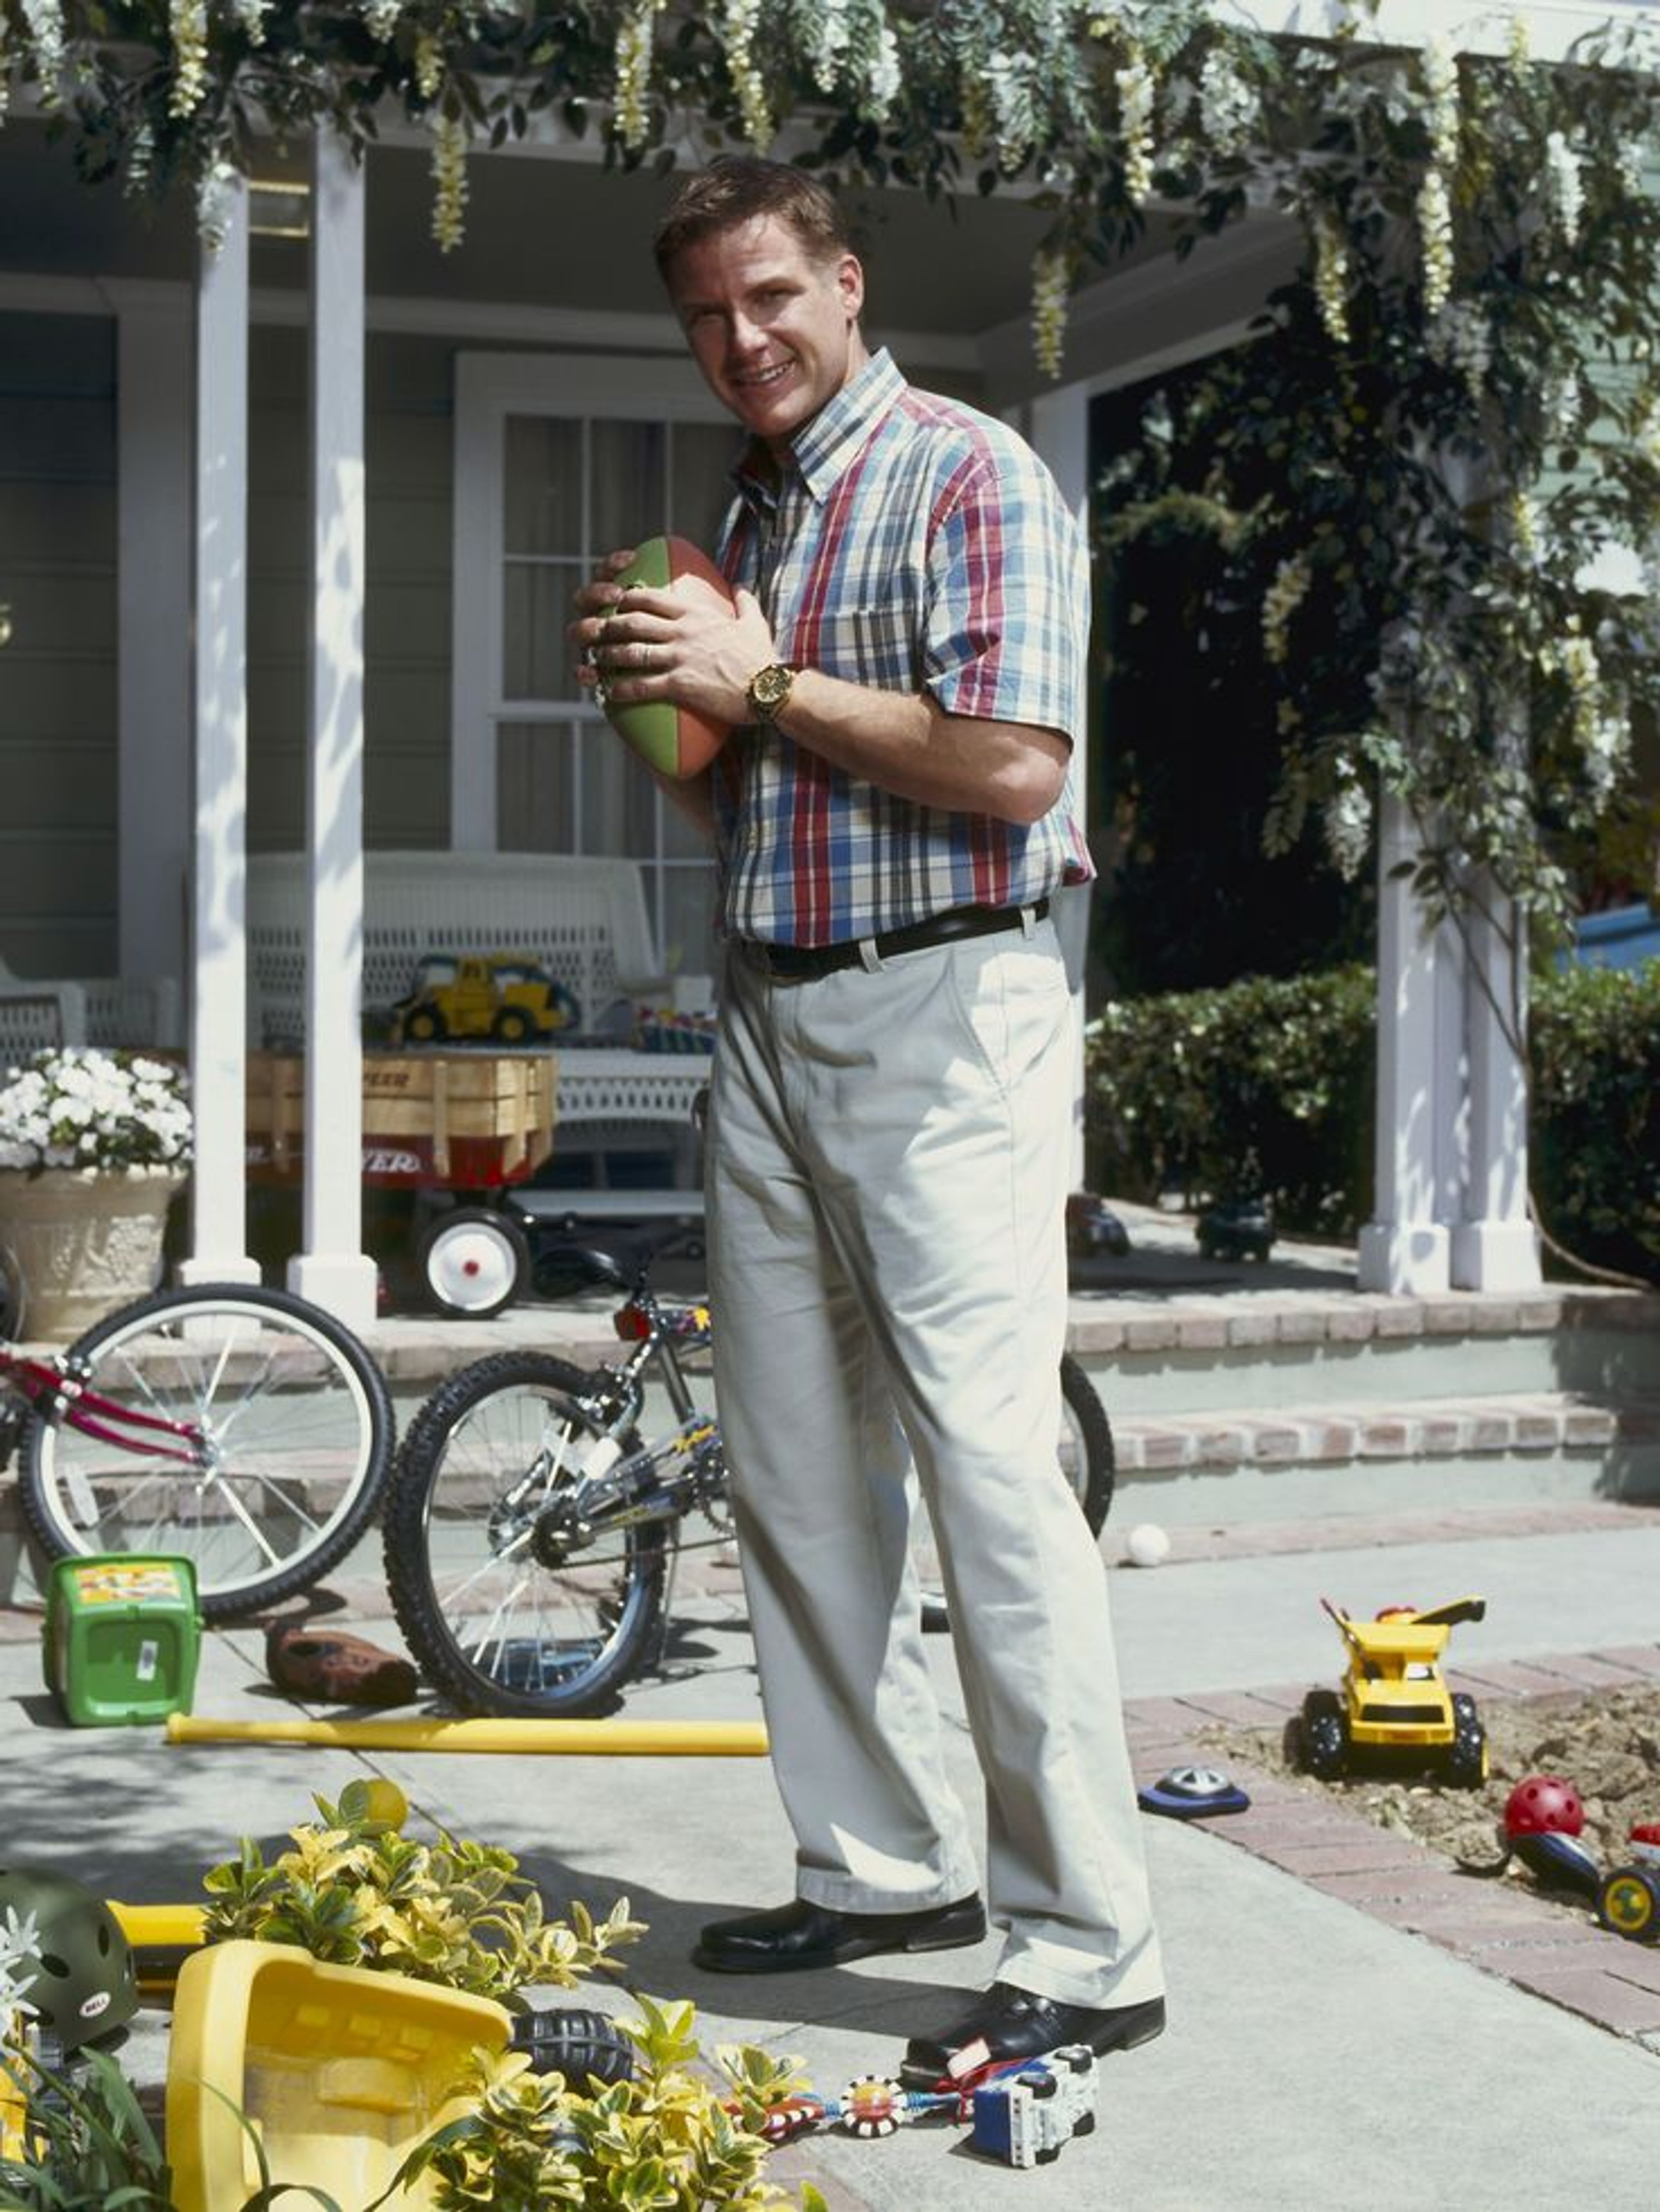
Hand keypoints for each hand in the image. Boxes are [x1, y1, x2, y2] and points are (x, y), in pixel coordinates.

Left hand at [569, 556, 774, 727]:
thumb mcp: (754, 622)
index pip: (651, 599)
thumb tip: (740, 586)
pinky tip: (609, 692)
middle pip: (632, 622)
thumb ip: (744, 601)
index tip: (615, 603)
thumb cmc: (763, 657)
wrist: (770, 688)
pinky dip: (621, 689)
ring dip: (607, 656)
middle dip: (609, 626)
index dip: (627, 599)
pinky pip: (641, 686)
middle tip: (596, 632)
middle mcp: (682, 632)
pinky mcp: (680, 685)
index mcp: (696, 614)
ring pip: (631, 652)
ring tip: (594, 661)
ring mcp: (679, 658)